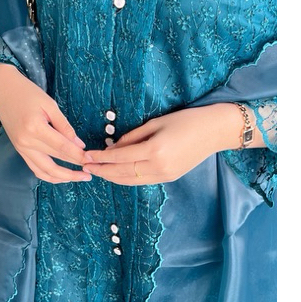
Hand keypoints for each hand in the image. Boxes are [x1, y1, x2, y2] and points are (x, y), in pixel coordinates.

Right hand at [0, 62, 91, 183]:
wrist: (4, 92)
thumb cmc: (27, 93)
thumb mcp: (50, 105)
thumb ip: (64, 126)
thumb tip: (79, 144)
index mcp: (35, 128)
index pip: (62, 147)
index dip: (79, 155)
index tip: (92, 159)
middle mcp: (26, 142)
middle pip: (55, 161)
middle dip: (75, 168)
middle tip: (91, 170)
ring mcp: (21, 148)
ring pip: (45, 171)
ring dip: (63, 177)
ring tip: (79, 177)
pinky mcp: (20, 151)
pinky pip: (36, 169)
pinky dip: (49, 175)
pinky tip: (62, 175)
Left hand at [82, 103, 241, 184]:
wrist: (215, 131)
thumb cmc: (186, 120)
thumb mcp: (155, 123)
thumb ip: (132, 137)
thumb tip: (113, 148)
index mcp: (154, 150)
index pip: (119, 158)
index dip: (101, 158)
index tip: (87, 156)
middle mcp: (158, 167)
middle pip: (121, 173)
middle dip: (102, 171)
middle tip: (85, 167)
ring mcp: (164, 175)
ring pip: (130, 181)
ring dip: (111, 177)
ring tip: (97, 171)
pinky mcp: (168, 178)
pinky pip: (141, 181)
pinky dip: (125, 178)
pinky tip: (116, 173)